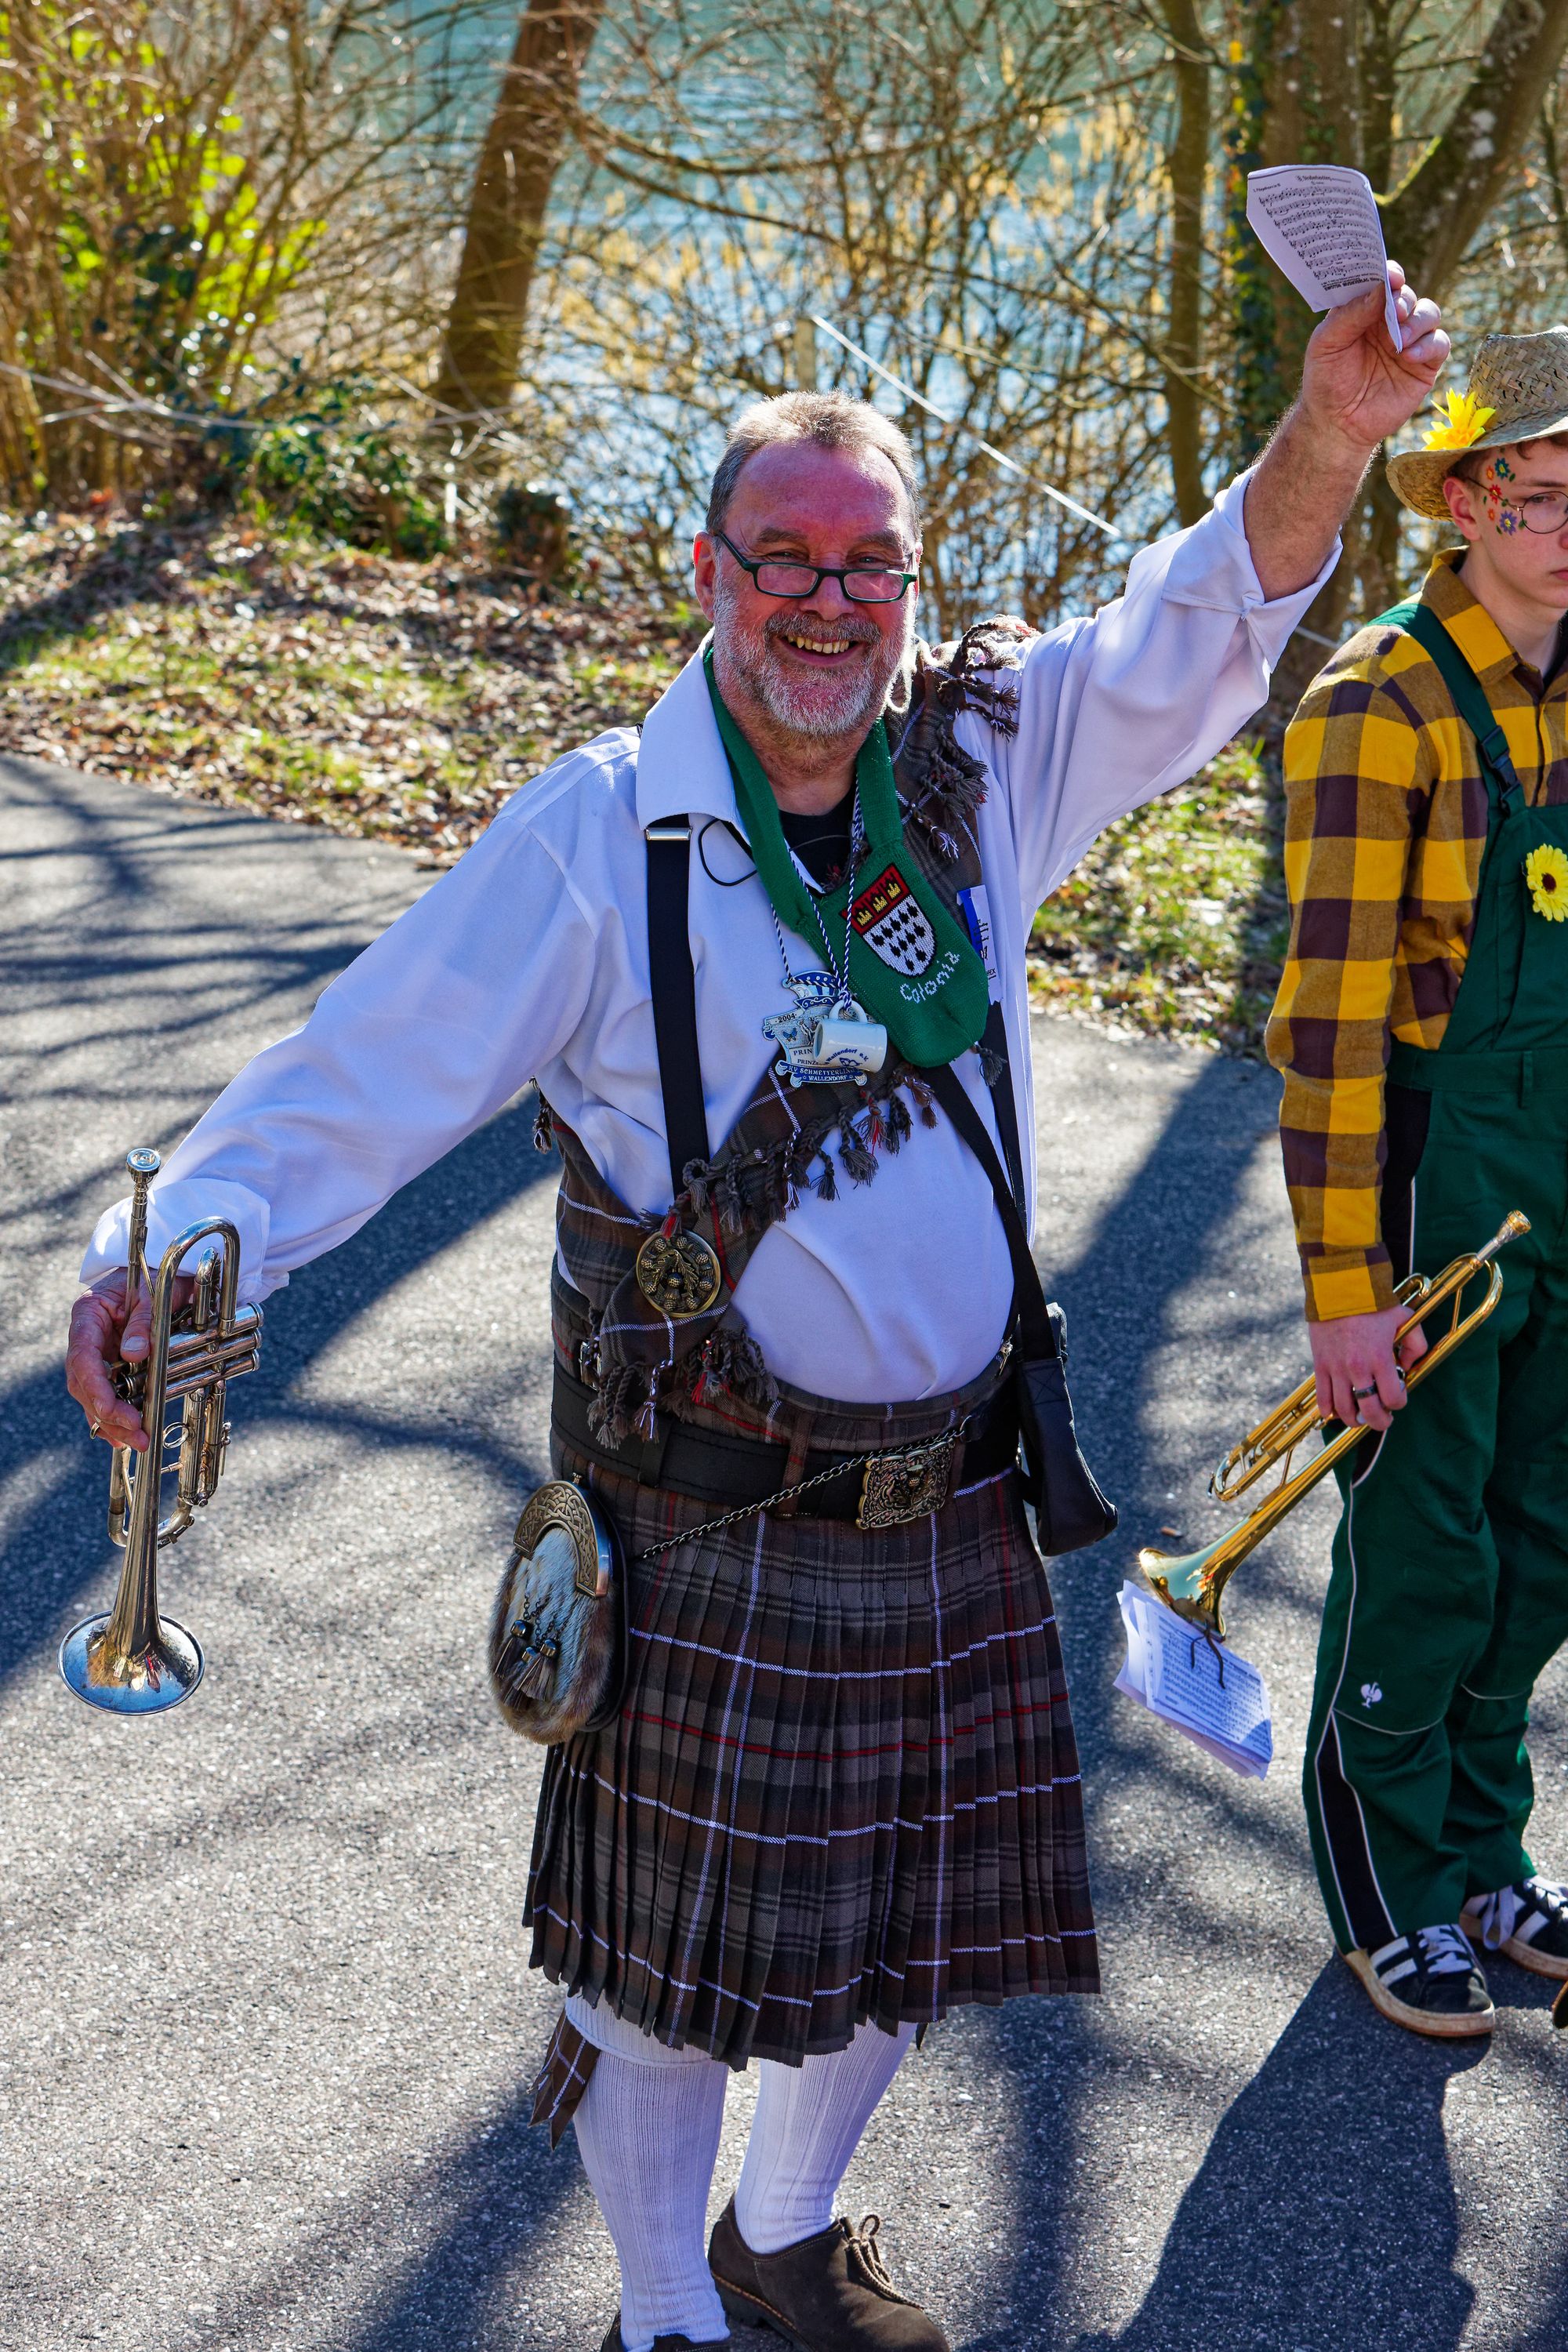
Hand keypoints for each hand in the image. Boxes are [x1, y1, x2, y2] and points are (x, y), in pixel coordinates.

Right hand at [65, 1270, 190, 1453]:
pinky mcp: (111, 1363)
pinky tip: (124, 1437)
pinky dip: (114, 1416)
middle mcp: (86, 1337)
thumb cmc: (157, 1278)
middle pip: (84, 1383)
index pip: (82, 1358)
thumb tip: (133, 1354)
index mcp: (87, 1315)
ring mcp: (97, 1352)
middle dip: (107, 1413)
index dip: (95, 1388)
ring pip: (93, 1394)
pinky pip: (107, 1393)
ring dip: (111, 1421)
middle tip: (134, 1435)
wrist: (164, 1271)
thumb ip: (143, 1324)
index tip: (112, 1411)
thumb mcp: (154, 1296)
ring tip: (135, 1442)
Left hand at [1298, 261, 1449, 454]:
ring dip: (1417, 321)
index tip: (1391, 278)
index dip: (1389, 274)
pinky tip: (1409, 356)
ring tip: (1399, 341)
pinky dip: (1428, 345)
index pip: (1382, 281)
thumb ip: (1350, 314)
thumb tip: (1380, 287)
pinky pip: (1439, 344)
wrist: (1336, 424)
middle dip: (1404, 300)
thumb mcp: (1326, 344)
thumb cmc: (1326, 381)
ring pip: (1428, 313)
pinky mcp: (1424, 364)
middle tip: (1395, 312)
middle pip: (1408, 295)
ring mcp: (1409, 340)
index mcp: (1365, 309)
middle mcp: (1389, 321)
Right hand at [1309, 1302, 1427, 1433]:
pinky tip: (1334, 1413)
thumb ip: (1416, 1344)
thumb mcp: (1405, 1319)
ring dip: (1354, 1420)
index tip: (1398, 1398)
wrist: (1340, 1288)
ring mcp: (1336, 1368)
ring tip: (1359, 1418)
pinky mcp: (1320, 1364)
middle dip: (1379, 1421)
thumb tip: (1408, 1366)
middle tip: (1382, 1421)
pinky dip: (1328, 1410)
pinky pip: (1322, 1396)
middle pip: (1369, 1411)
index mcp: (1380, 1359)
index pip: (1392, 1398)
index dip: (1398, 1403)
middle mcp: (1358, 1368)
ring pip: (1344, 1409)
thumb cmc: (1374, 1304)